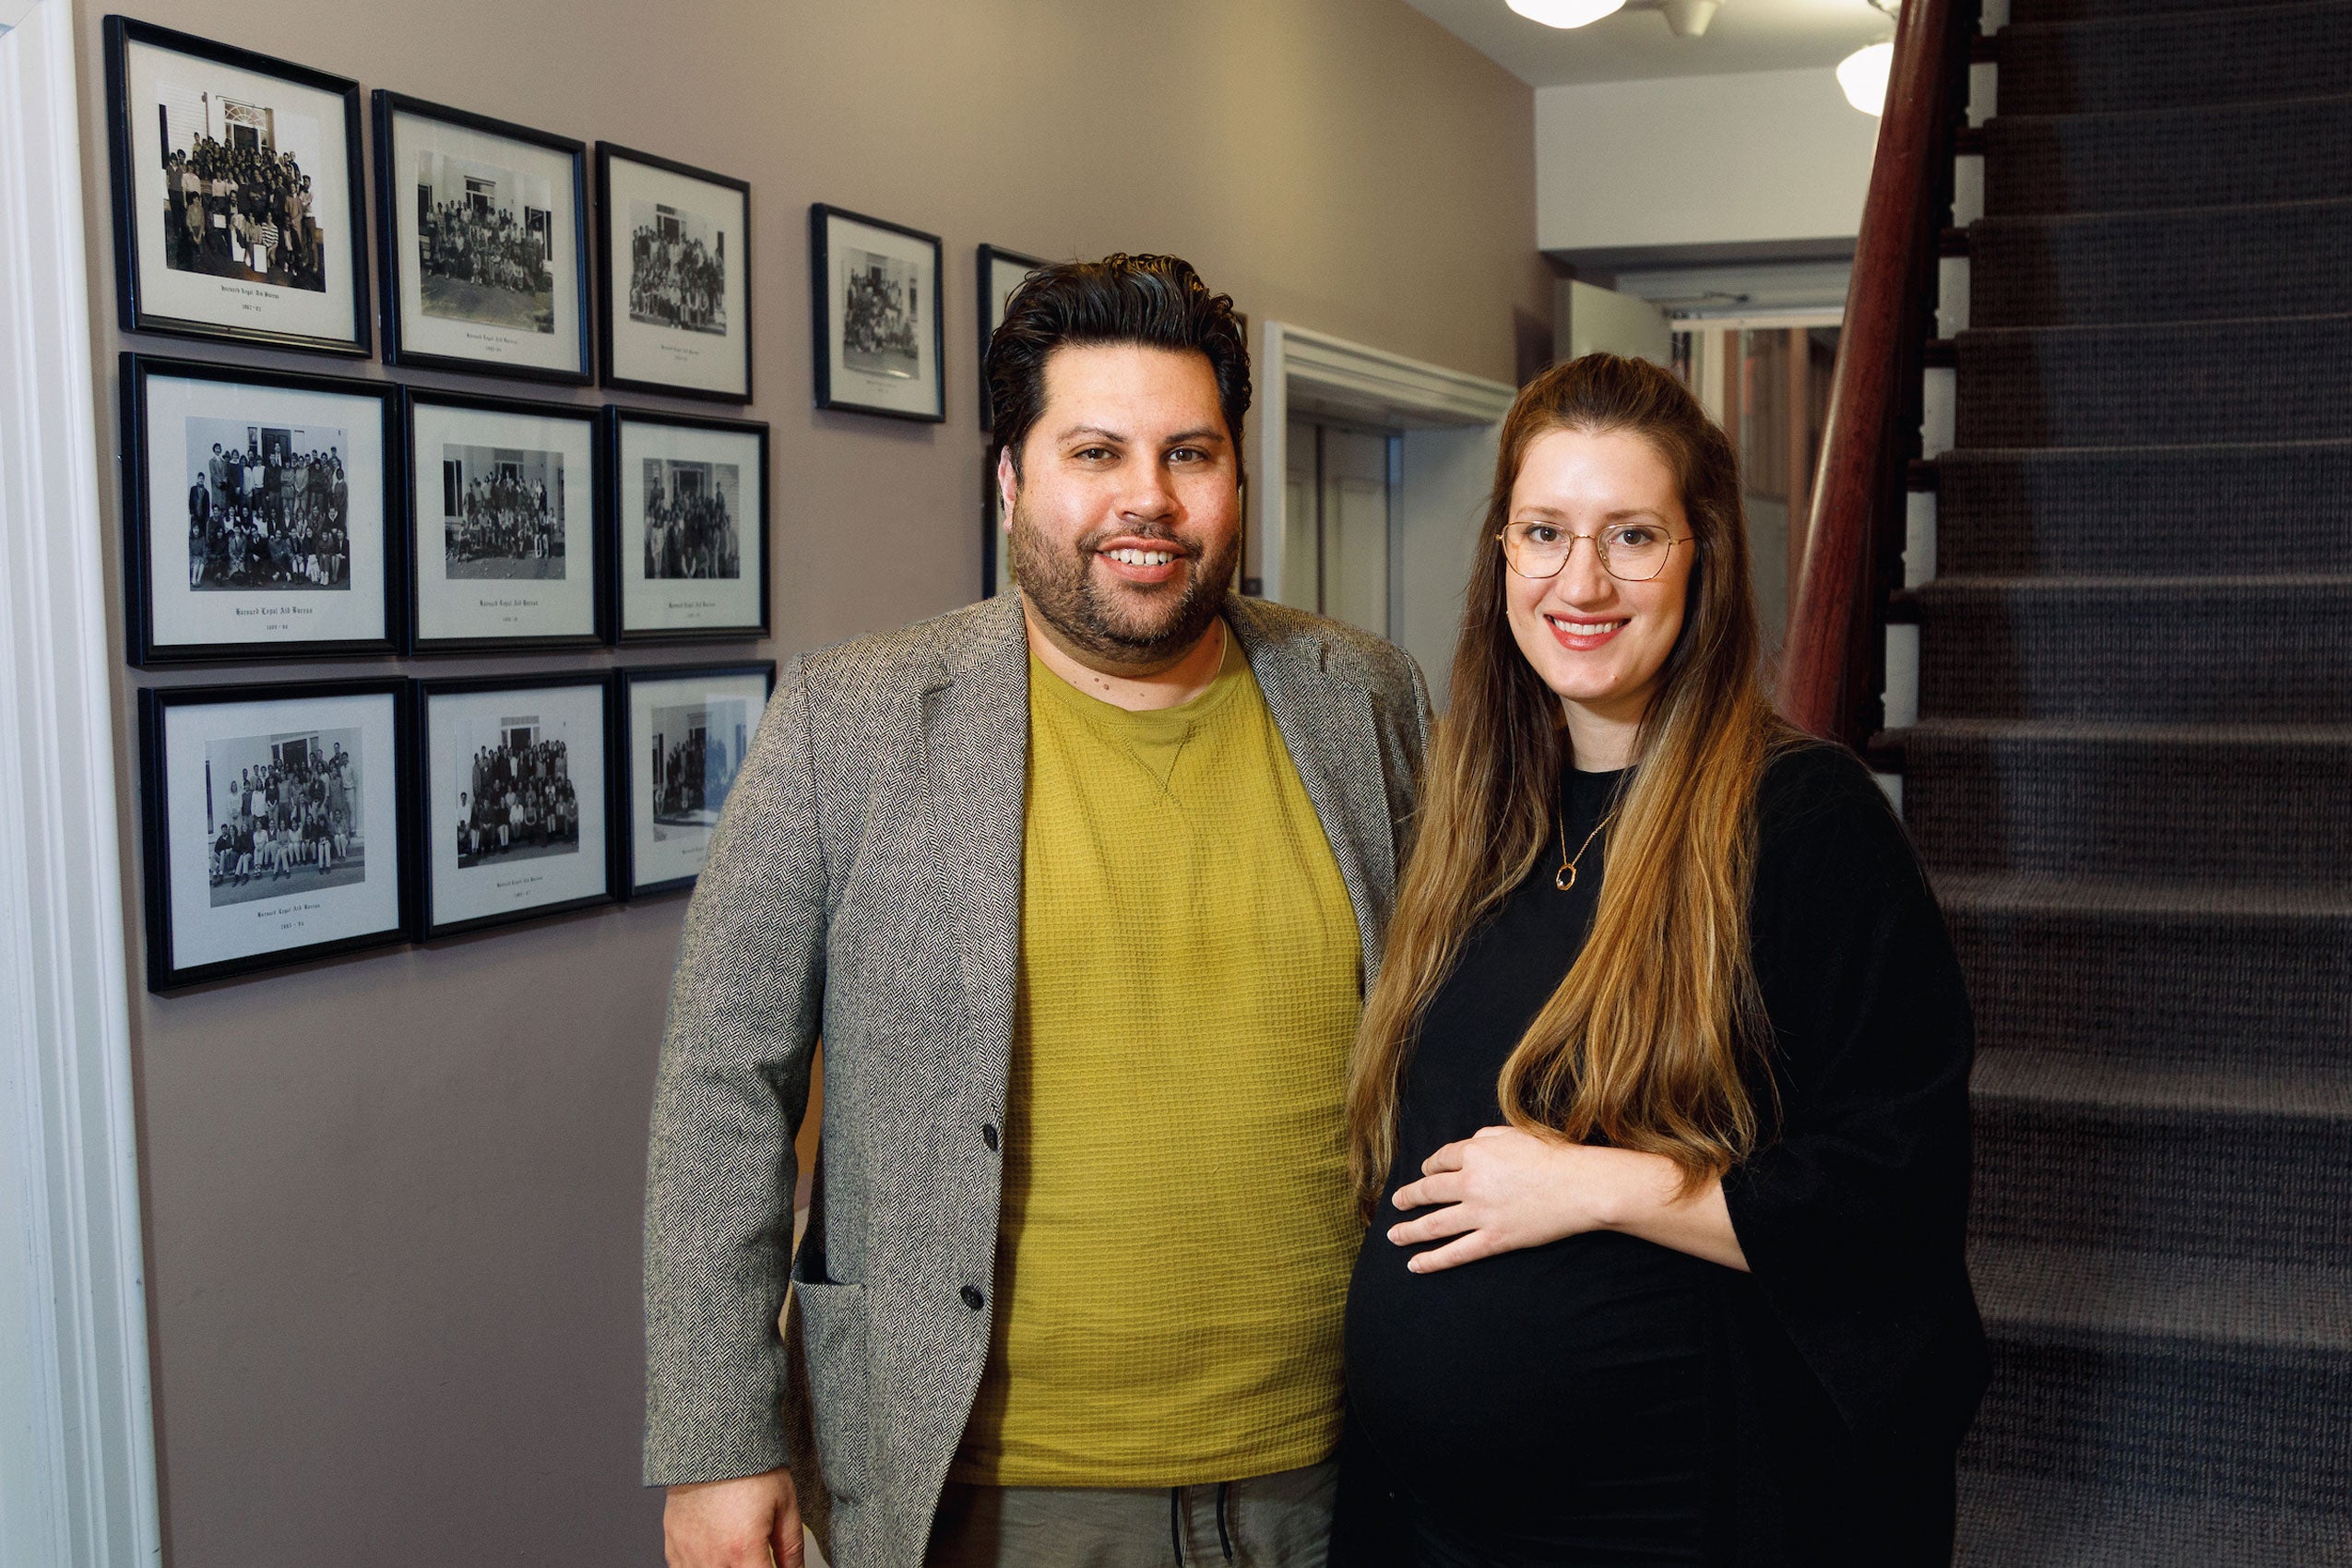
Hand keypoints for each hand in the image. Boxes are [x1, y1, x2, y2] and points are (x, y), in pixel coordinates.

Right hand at [664, 1467, 801, 1567]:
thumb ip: (791, 1549)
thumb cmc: (749, 1467)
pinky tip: (714, 1556)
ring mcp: (688, 1553)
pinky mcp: (673, 1544)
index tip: (773, 1565)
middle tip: (755, 1557)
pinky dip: (699, 1567)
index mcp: (742, 1551)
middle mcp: (712, 1558)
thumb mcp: (784, 1504)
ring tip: (737, 1555)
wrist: (713, 1440)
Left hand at [1387, 1125, 1616, 1272]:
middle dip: (1409, 1198)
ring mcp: (1480, 1213)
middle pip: (1429, 1191)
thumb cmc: (1552, 1156)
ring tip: (1393, 1236)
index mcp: (1474, 1153)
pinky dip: (1433, 1260)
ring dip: (1409, 1231)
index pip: (1441, 1160)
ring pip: (1434, 1224)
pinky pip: (1456, 1252)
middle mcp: (1471, 1182)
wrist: (1580, 1186)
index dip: (1430, 1166)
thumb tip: (1468, 1146)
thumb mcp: (1514, 1133)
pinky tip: (1415, 1265)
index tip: (1426, 1172)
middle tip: (1397, 1203)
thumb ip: (1485, 1137)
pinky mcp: (1494, 1239)